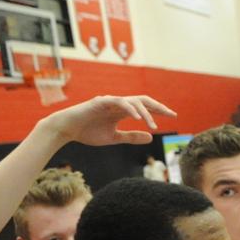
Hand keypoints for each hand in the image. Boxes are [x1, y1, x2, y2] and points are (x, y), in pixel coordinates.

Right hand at [40, 95, 174, 145]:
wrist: (66, 130)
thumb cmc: (87, 132)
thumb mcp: (114, 138)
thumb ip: (132, 137)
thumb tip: (151, 137)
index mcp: (122, 111)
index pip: (144, 108)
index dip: (158, 111)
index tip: (172, 116)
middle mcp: (118, 104)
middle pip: (143, 101)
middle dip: (158, 107)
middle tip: (172, 115)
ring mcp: (109, 101)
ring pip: (133, 102)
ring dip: (145, 113)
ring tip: (153, 125)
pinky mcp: (100, 101)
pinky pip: (119, 102)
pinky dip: (130, 109)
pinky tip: (138, 118)